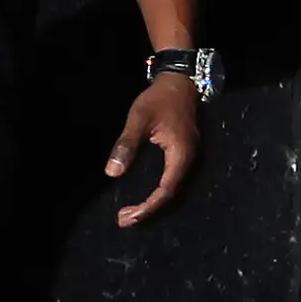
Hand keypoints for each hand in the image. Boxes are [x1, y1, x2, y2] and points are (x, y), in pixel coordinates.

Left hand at [105, 75, 202, 226]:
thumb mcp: (139, 119)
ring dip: (152, 202)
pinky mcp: (182, 153)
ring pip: (171, 187)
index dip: (148, 206)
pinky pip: (170, 178)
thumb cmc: (158, 99)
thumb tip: (112, 173)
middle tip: (124, 220)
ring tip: (130, 213)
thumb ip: (126, 144)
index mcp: (180, 154)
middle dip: (148, 209)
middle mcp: (188, 160)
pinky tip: (142, 194)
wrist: (178, 81)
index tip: (130, 215)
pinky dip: (156, 190)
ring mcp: (187, 157)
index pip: (166, 189)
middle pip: (170, 194)